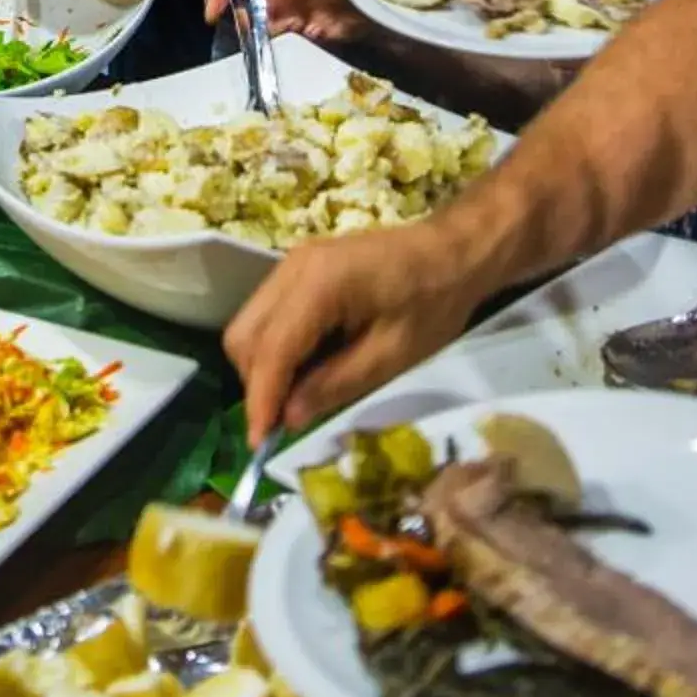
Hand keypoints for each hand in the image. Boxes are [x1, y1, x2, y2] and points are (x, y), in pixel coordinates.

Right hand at [201, 0, 364, 45]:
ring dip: (252, 31)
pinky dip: (267, 42)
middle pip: (243, 2)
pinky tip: (268, 46)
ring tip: (254, 40)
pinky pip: (274, 37)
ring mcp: (285, 9)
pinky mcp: (297, 29)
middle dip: (237, 15)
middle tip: (242, 28)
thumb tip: (236, 5)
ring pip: (256, 22)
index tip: (211, 14)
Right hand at [224, 220, 489, 442]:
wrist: (453, 252)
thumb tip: (289, 418)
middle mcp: (293, 267)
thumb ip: (336, 385)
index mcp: (319, 285)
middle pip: (244, 335)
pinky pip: (266, 313)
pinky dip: (274, 347)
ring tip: (297, 396)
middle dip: (257, 384)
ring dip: (263, 367)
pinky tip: (306, 367)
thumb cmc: (433, 303)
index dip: (261, 400)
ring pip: (249, 324)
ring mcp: (292, 263)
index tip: (258, 444)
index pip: (271, 350)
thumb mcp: (392, 355)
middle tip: (283, 422)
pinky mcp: (298, 268)